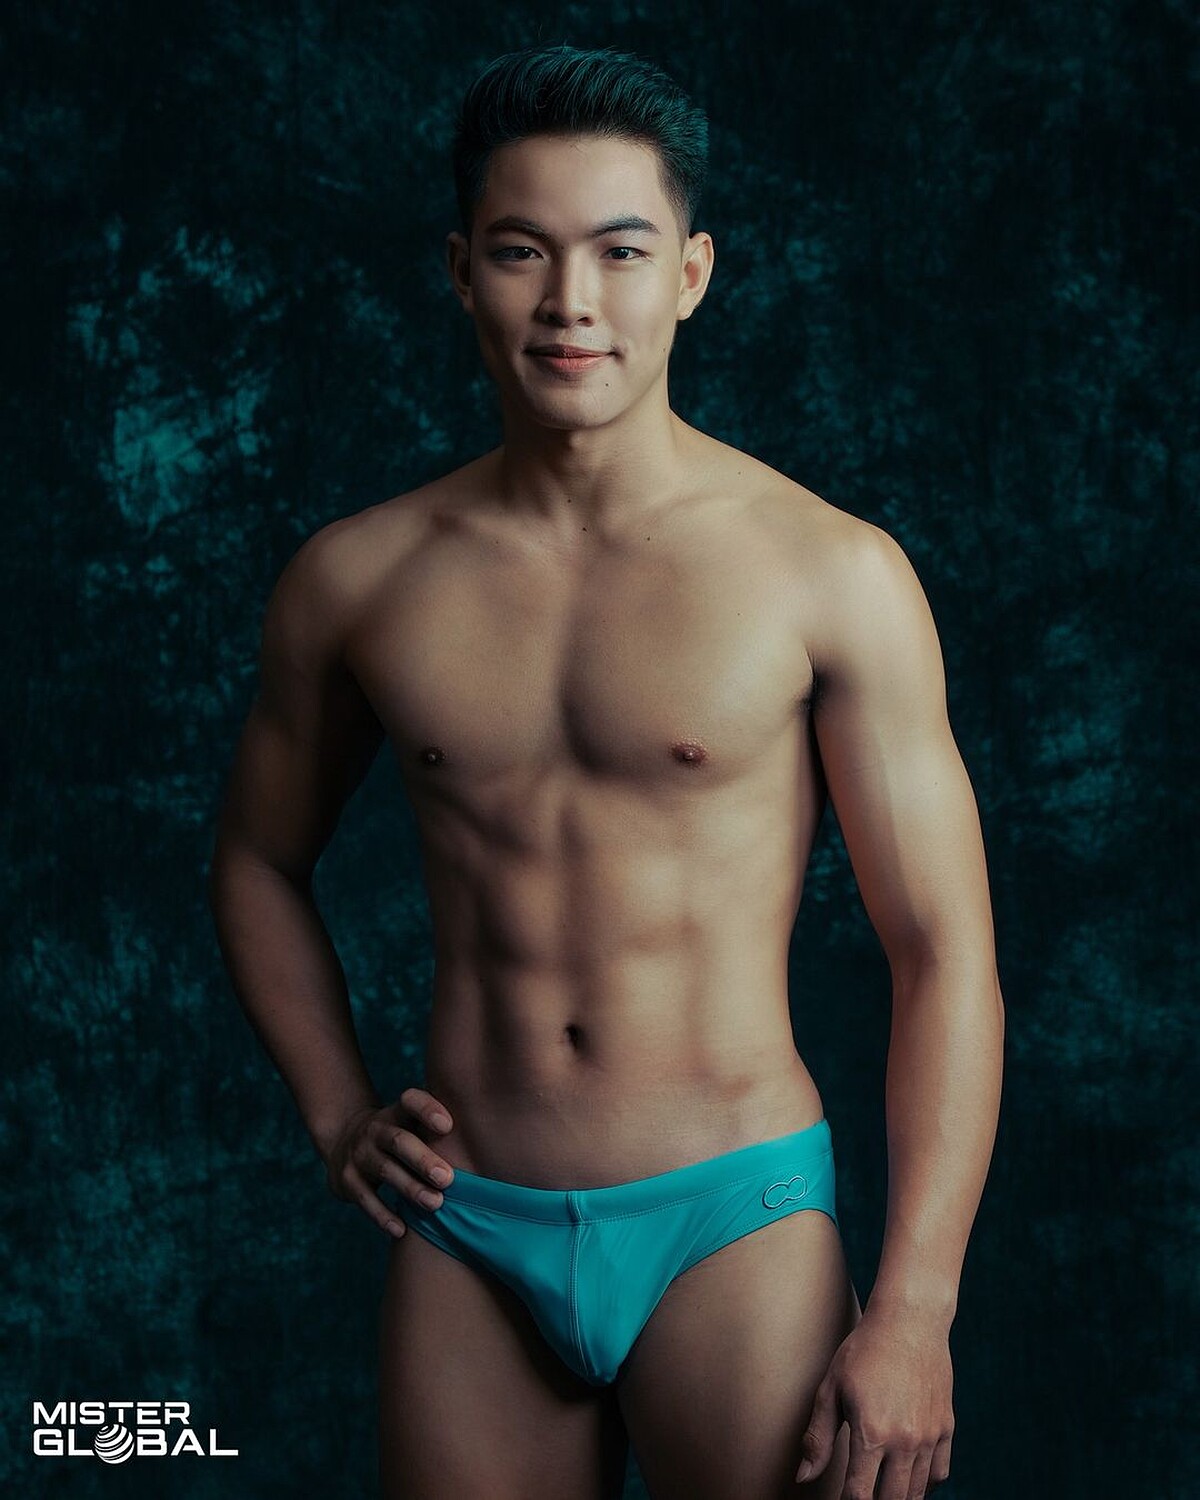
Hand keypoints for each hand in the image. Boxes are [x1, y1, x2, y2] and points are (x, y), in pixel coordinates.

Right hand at [321, 1087, 456, 1238]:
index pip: (410, 1101)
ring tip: (435, 1204)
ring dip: (410, 1188)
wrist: (342, 1143)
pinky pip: (365, 1200)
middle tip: (448, 1178)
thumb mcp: (409, 1122)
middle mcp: (375, 1130)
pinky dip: (383, 1216)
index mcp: (396, 1112)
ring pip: (385, 1171)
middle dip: (423, 1159)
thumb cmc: (396, 1136)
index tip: (448, 1125)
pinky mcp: (347, 1181)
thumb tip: (498, 1143)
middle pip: (399, 1141)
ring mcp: (359, 1155)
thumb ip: (441, 1128)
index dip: (427, 1110)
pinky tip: (402, 1230)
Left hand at [795, 1307, 953, 1496]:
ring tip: (883, 1492)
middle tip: (862, 1496)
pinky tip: (909, 1480)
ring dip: (899, 1498)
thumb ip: (818, 1437)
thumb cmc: (864, 1350)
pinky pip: (939, 1474)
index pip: (859, 1495)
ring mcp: (929, 1437)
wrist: (909, 1321)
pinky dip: (925, 1486)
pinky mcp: (946, 1428)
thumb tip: (802, 1478)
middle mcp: (904, 1441)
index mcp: (871, 1433)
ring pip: (917, 1493)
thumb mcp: (831, 1387)